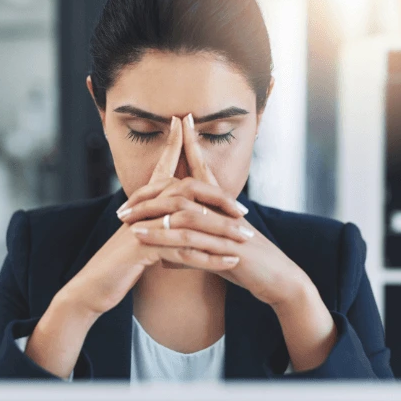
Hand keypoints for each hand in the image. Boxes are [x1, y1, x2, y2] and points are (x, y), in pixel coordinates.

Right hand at [61, 117, 242, 316]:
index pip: (162, 169)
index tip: (188, 128)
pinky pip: (183, 250)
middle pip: (186, 192)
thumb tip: (175, 215)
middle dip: (219, 200)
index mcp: (142, 204)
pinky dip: (210, 258)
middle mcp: (142, 209)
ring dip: (222, 231)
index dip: (175, 148)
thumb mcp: (139, 238)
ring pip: (190, 221)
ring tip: (246, 239)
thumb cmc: (118, 265)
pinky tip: (231, 262)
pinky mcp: (142, 248)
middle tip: (245, 212)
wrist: (92, 288)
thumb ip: (157, 223)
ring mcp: (142, 226)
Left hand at [119, 113, 312, 307]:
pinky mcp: (224, 246)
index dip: (192, 146)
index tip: (181, 122)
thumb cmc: (249, 266)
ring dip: (150, 215)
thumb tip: (165, 260)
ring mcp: (224, 226)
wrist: (277, 278)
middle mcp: (223, 210)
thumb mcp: (215, 256)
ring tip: (124, 221)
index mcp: (222, 206)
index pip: (202, 170)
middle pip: (182, 189)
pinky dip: (163, 237)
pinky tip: (144, 239)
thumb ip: (191, 252)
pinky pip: (188, 238)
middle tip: (123, 205)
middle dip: (151, 194)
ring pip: (181, 212)